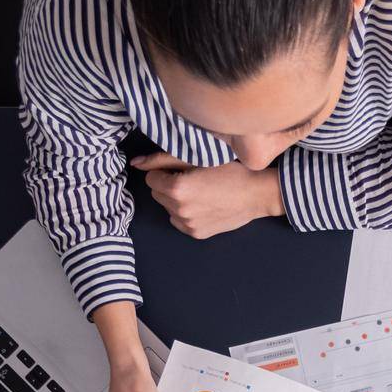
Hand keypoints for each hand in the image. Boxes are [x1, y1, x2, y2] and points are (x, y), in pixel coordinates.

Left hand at [131, 152, 284, 238]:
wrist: (255, 194)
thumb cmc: (229, 170)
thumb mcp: (196, 157)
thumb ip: (162, 159)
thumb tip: (135, 163)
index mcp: (177, 189)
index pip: (151, 177)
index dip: (165, 170)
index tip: (184, 168)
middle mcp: (179, 210)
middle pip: (156, 193)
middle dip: (168, 185)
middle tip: (193, 179)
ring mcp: (188, 225)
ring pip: (167, 207)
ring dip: (176, 199)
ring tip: (200, 192)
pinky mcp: (196, 234)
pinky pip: (178, 221)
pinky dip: (185, 213)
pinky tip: (203, 205)